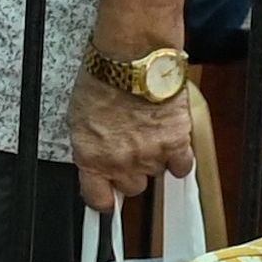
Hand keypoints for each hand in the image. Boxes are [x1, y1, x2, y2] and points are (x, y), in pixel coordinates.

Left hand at [64, 64, 196, 206]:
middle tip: (130, 151)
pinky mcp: (176, 142)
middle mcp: (120, 162)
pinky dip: (179, 158)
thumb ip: (89, 147)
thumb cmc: (103, 80)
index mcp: (91, 158)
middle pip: (132, 187)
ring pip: (156, 174)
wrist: (133, 60)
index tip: (108, 199)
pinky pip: (182, 165)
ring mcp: (150, 155)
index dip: (105, 200)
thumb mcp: (79, 118)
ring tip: (148, 135)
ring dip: (154, 160)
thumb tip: (93, 158)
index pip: (98, 199)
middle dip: (131, 173)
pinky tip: (172, 143)